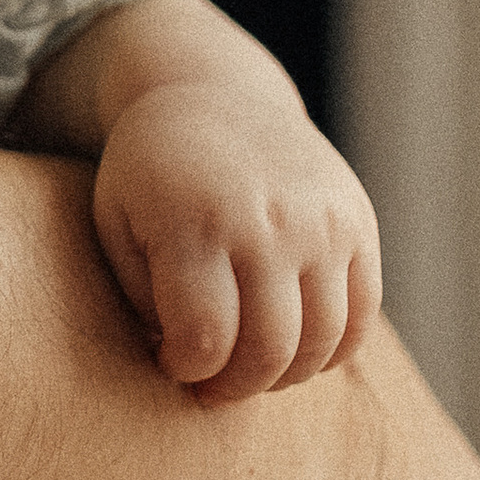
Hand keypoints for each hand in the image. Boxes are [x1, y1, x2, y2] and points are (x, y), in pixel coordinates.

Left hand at [93, 77, 382, 402]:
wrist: (216, 92)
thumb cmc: (152, 174)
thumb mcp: (117, 222)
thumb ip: (143, 296)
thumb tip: (188, 360)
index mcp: (195, 222)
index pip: (206, 338)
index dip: (188, 369)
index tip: (171, 360)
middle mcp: (267, 222)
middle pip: (269, 349)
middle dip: (236, 386)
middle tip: (213, 385)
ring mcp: (322, 222)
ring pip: (323, 342)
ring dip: (286, 376)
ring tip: (253, 367)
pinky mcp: (358, 223)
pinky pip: (362, 315)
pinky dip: (334, 351)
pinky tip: (297, 349)